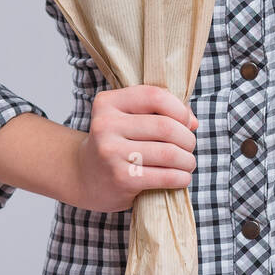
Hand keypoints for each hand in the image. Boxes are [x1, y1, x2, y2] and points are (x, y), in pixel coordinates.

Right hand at [71, 84, 197, 213]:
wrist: (82, 176)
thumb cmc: (115, 142)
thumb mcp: (128, 118)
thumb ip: (159, 111)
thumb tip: (192, 122)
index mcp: (108, 103)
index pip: (154, 96)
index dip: (179, 109)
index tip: (187, 122)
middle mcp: (106, 125)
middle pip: (165, 126)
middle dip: (187, 138)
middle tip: (189, 146)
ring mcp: (111, 152)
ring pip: (168, 152)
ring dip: (187, 160)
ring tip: (188, 163)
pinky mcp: (121, 178)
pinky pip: (164, 176)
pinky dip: (180, 177)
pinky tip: (181, 177)